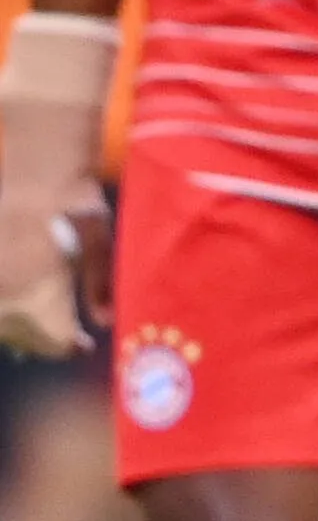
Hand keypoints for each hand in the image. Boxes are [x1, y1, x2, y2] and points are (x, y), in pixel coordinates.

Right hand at [0, 179, 106, 357]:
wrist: (33, 174)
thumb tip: (106, 321)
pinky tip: (20, 298)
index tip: (83, 344)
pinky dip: (7, 310)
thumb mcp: (99, 242)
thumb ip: (101, 286)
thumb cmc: (73, 205)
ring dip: (23, 329)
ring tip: (42, 318)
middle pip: (27, 339)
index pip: (55, 342)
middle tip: (67, 335)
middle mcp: (6, 303)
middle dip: (47, 340)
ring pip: (5, 327)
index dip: (71, 346)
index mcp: (39, 299)